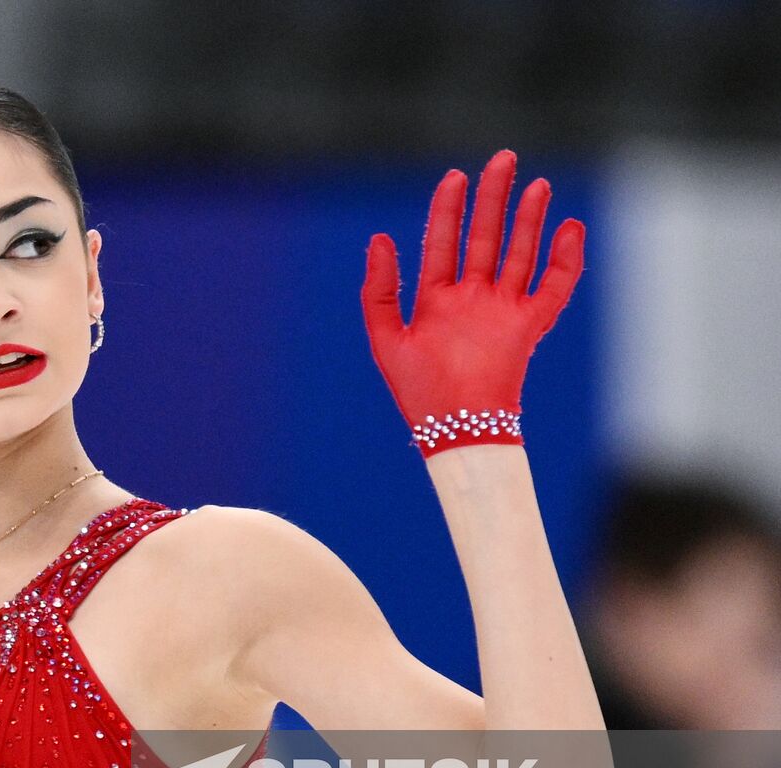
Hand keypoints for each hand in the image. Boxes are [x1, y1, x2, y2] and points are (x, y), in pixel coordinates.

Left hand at [360, 149, 584, 457]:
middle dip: (494, 199)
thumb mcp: (386, 337)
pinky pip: (554, 287)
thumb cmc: (417, 391)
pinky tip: (570, 228)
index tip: (455, 176)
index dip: (449, 208)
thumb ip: (380, 289)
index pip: (445, 241)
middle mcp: (472, 299)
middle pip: (486, 237)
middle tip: (503, 159)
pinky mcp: (528, 326)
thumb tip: (379, 238)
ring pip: (519, 253)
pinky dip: (565, 259)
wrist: (454, 428)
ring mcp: (502, 310)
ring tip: (536, 184)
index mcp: (437, 299)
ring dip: (528, 220)